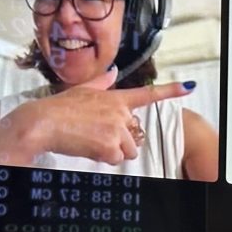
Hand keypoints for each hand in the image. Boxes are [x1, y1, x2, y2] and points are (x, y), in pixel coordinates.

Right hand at [0, 67, 194, 166]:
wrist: (43, 122)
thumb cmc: (59, 107)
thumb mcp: (82, 89)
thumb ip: (101, 83)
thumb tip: (112, 72)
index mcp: (116, 98)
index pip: (148, 94)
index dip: (170, 91)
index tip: (188, 87)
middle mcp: (121, 113)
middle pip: (133, 136)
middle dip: (119, 141)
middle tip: (95, 135)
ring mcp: (117, 129)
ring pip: (127, 150)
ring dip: (112, 151)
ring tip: (91, 141)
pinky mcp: (111, 146)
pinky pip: (114, 159)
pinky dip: (102, 158)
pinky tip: (88, 148)